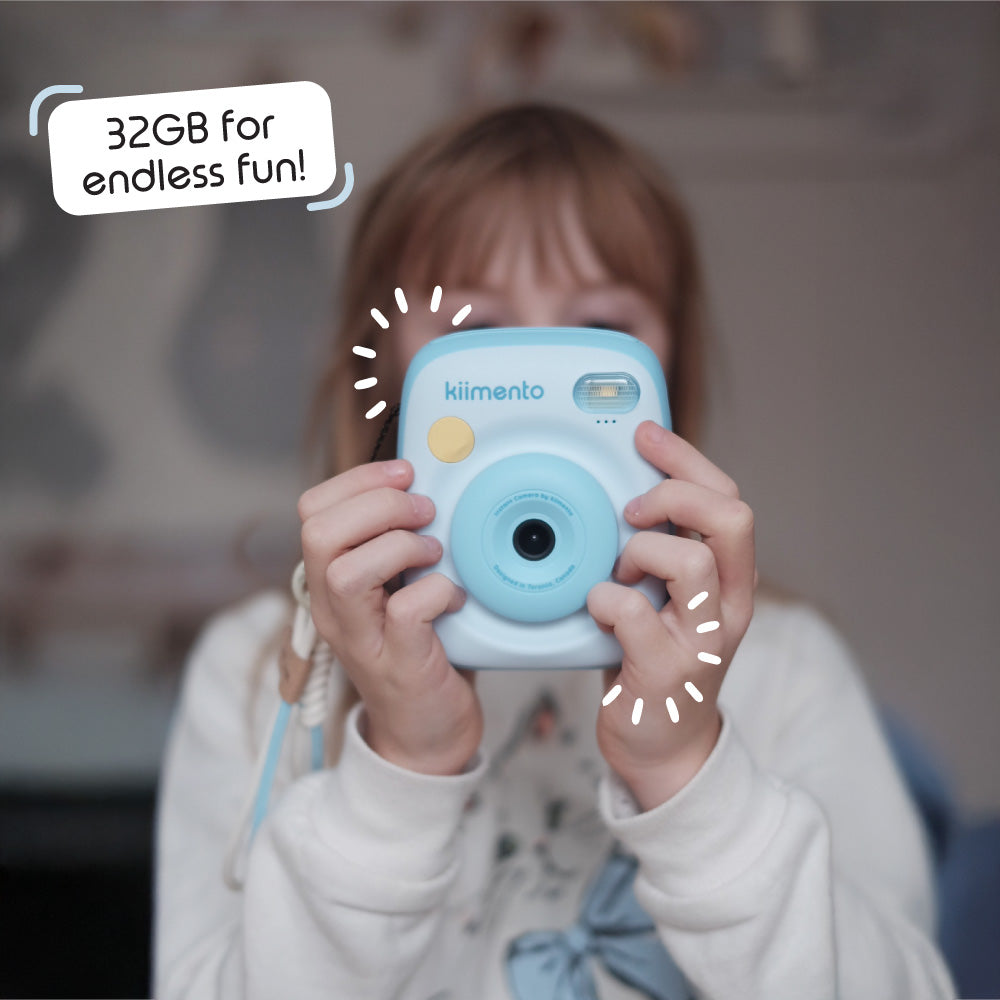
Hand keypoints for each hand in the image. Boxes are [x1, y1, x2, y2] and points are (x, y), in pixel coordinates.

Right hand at [298, 459, 482, 775]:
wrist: (425, 736)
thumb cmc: (418, 650)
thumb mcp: (398, 586)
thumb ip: (398, 543)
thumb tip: (426, 485)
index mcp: (330, 581)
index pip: (313, 511)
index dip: (359, 480)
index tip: (405, 472)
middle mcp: (333, 609)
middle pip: (320, 533)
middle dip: (379, 505)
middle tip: (423, 512)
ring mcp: (361, 640)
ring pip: (346, 571)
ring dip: (400, 546)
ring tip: (433, 553)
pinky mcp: (398, 665)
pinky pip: (405, 612)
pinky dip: (436, 592)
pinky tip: (454, 596)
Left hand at [587, 421, 756, 810]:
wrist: (663, 746)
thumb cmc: (654, 659)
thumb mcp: (666, 595)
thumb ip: (660, 549)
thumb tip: (622, 489)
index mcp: (730, 575)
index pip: (727, 496)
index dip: (686, 458)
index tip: (644, 434)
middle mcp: (729, 603)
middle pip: (731, 516)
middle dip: (674, 494)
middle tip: (631, 512)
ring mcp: (704, 639)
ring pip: (693, 561)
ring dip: (641, 552)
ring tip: (618, 573)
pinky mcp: (668, 671)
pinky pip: (636, 614)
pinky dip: (605, 601)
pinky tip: (597, 612)